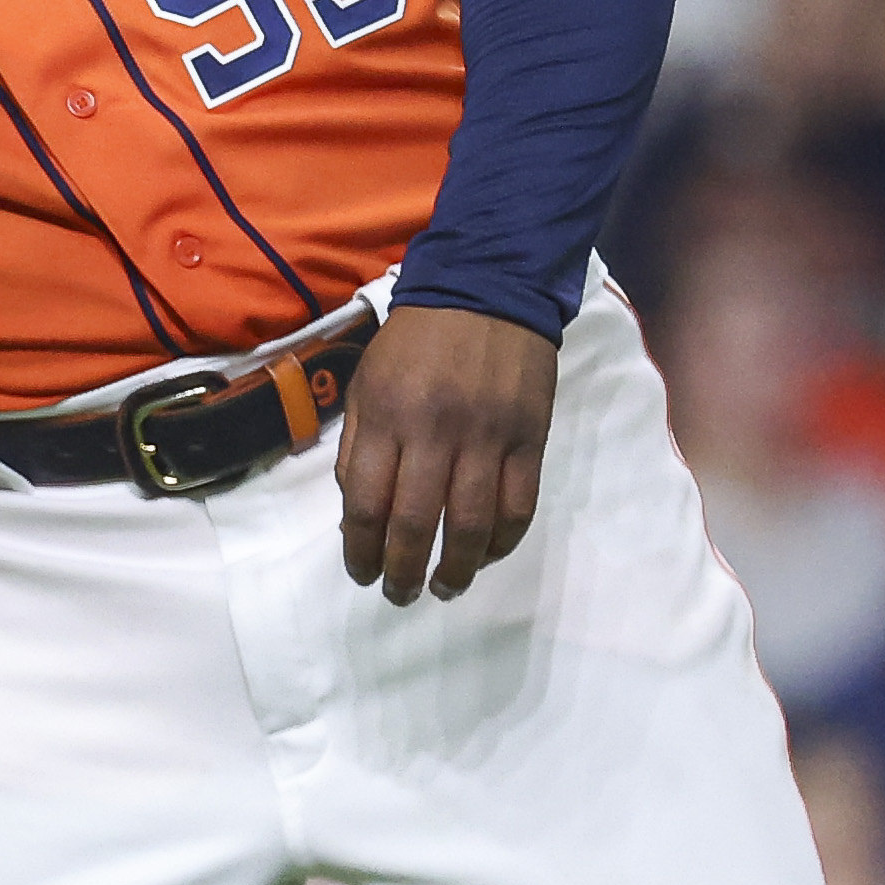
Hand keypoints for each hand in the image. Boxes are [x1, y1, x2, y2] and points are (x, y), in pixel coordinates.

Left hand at [336, 305, 556, 603]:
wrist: (487, 289)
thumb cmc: (415, 341)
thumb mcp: (366, 380)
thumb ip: (358, 444)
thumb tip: (356, 512)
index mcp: (386, 415)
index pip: (366, 502)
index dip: (360, 550)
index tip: (362, 573)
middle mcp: (434, 430)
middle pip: (416, 523)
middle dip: (403, 572)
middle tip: (400, 594)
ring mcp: (486, 436)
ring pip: (472, 525)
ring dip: (456, 571)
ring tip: (444, 589)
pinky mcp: (527, 439)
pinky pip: (518, 507)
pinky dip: (502, 543)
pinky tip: (485, 556)